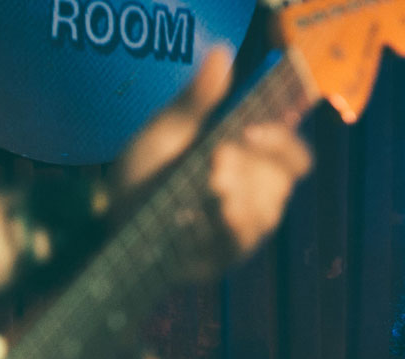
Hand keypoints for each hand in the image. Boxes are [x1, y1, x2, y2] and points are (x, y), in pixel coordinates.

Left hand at [113, 45, 311, 277]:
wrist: (113, 221)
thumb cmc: (144, 176)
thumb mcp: (167, 132)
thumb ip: (197, 100)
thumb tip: (222, 52)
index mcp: (249, 164)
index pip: (291, 154)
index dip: (281, 140)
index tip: (249, 130)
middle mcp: (252, 198)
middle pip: (283, 182)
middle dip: (254, 167)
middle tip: (217, 159)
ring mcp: (241, 231)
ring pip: (267, 213)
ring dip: (242, 195)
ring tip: (211, 185)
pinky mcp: (224, 258)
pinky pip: (243, 243)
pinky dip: (231, 225)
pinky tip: (215, 213)